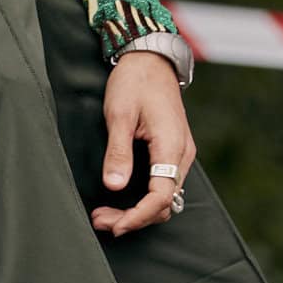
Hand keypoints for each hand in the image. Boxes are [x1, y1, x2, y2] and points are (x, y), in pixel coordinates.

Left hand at [90, 52, 195, 236]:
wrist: (151, 58)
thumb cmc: (134, 81)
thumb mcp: (119, 114)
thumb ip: (118, 152)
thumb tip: (114, 187)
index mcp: (171, 146)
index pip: (161, 196)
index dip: (138, 216)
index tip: (114, 224)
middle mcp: (182, 154)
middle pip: (165, 203)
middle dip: (134, 218)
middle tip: (101, 221)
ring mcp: (180, 153)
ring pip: (166, 197)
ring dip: (139, 211)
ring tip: (106, 214)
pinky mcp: (173, 152)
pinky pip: (164, 185)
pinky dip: (144, 199)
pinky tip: (122, 199)